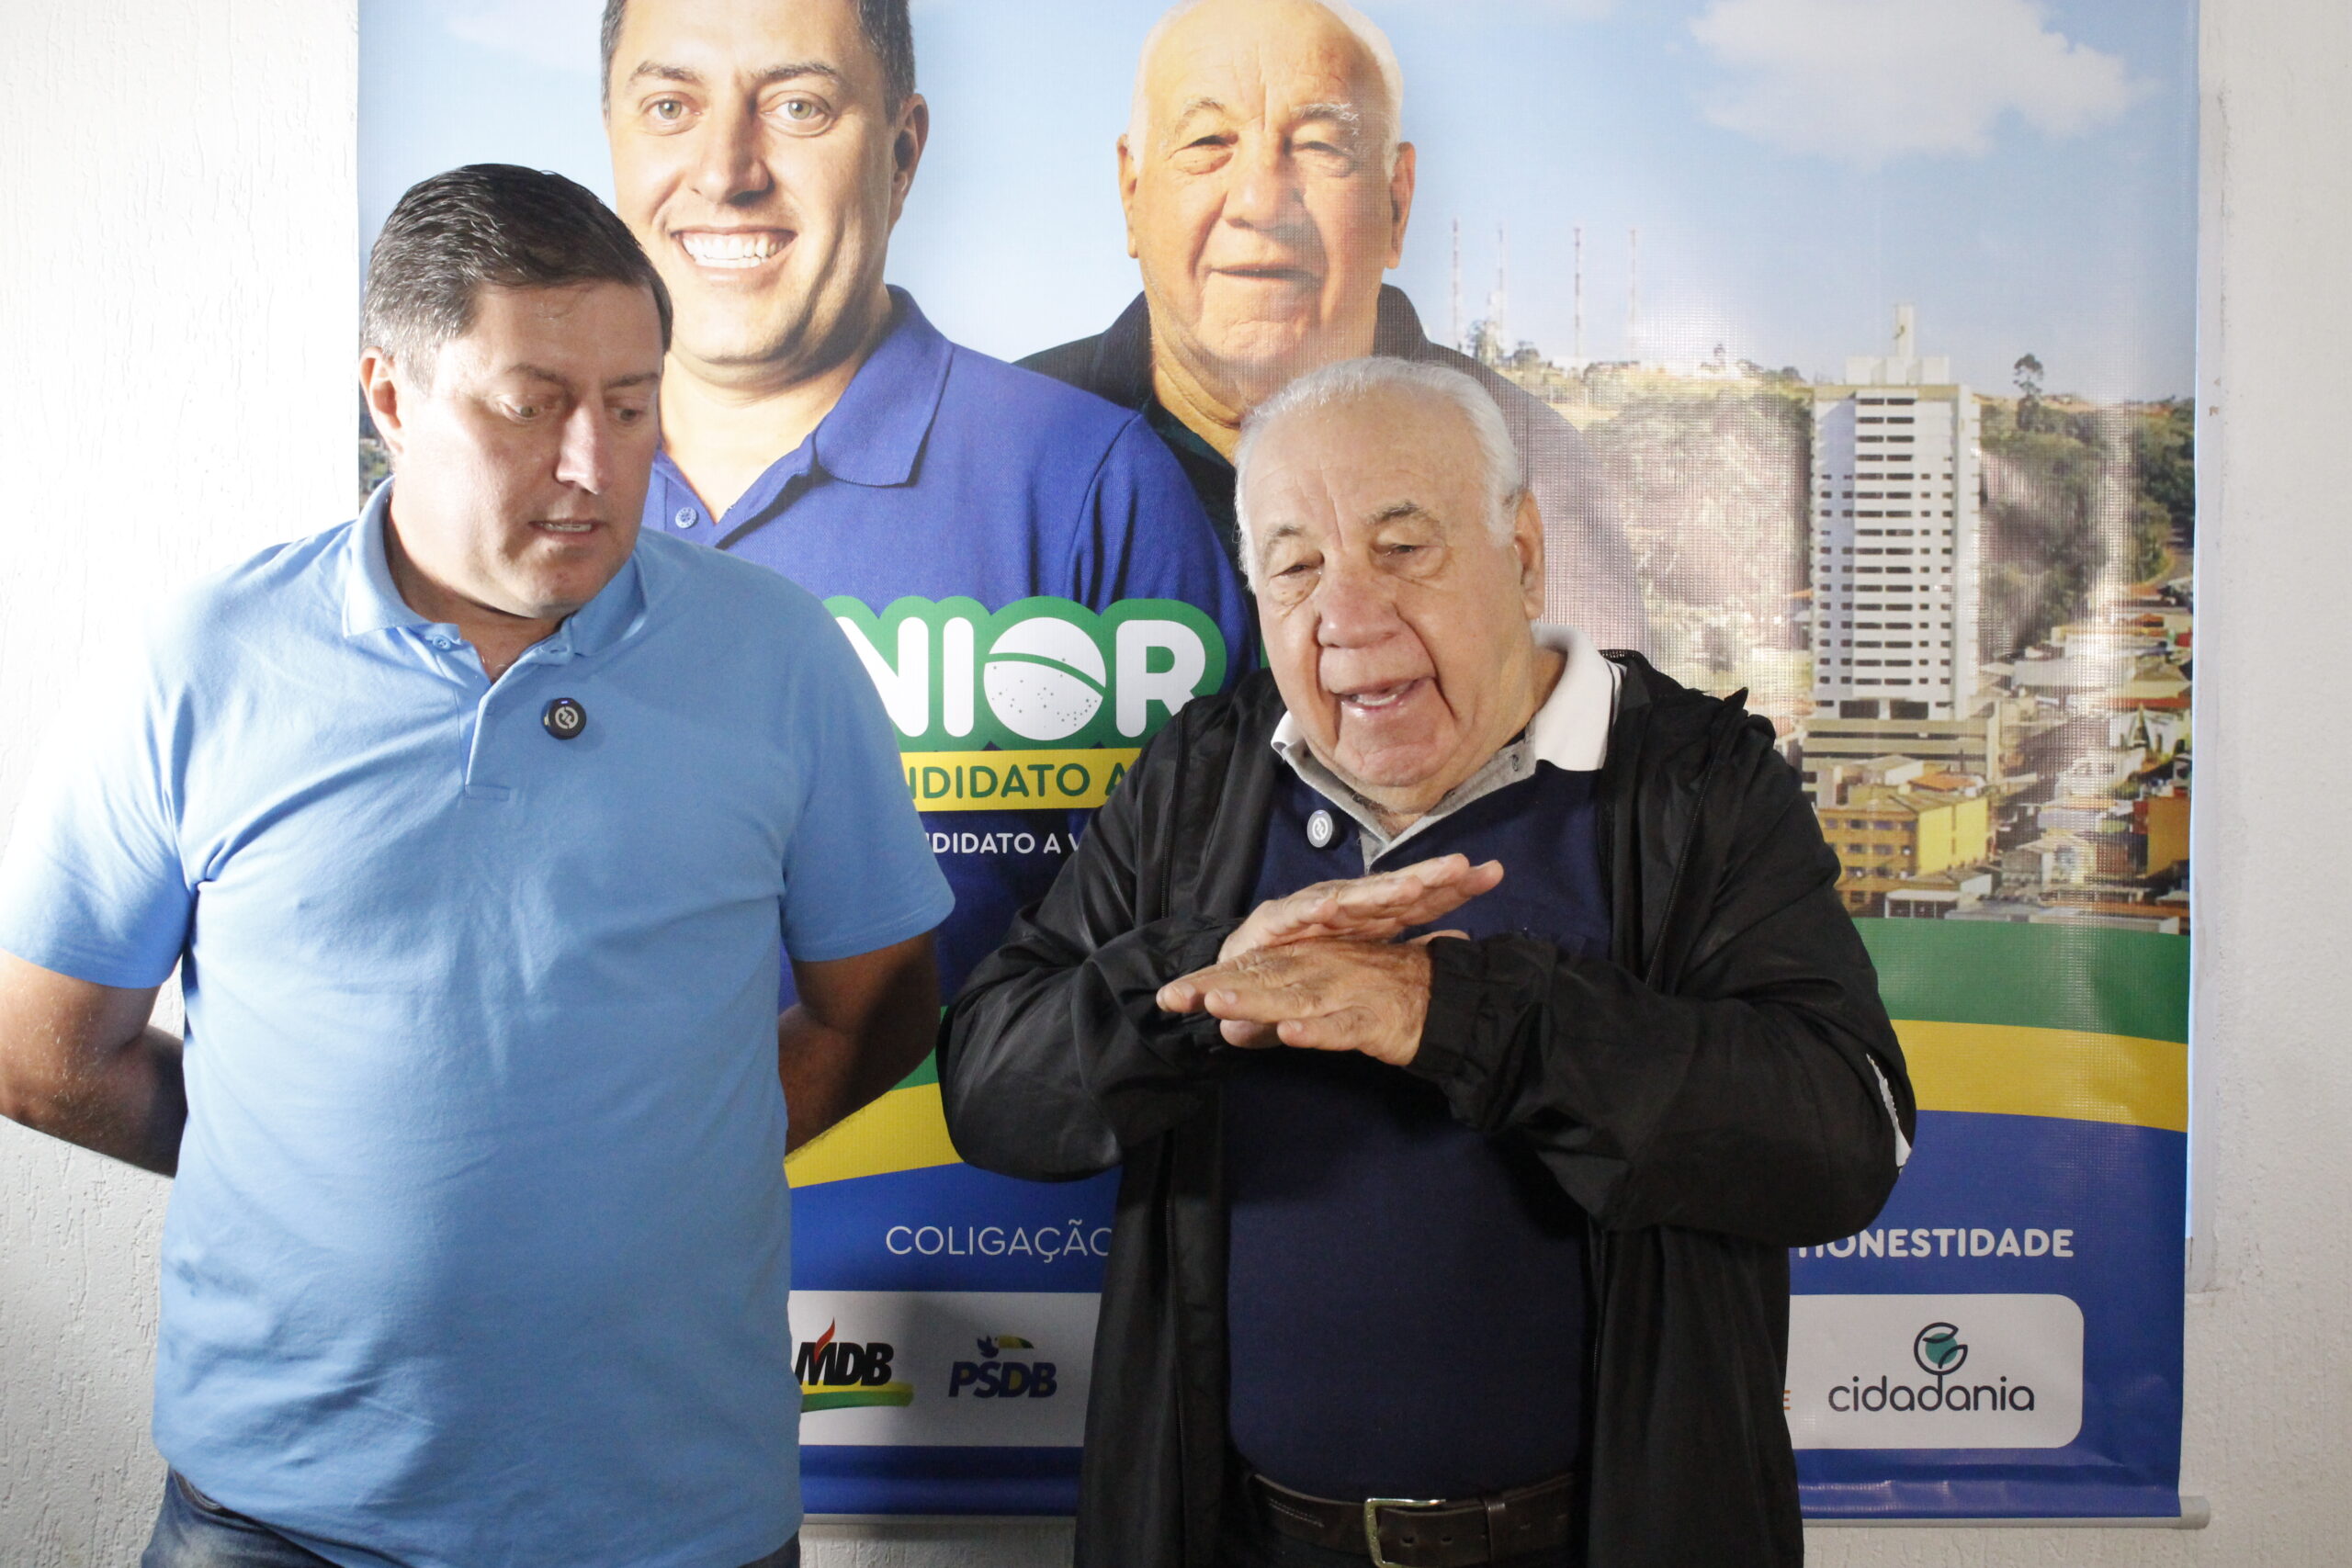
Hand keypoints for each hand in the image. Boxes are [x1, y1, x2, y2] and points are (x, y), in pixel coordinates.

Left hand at [1156, 938, 1437, 1066]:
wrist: (1453, 1004)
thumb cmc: (1389, 999)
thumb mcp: (1327, 1007)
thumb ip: (1280, 1018)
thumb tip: (1235, 1032)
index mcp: (1313, 964)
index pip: (1253, 971)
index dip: (1210, 981)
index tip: (1169, 998)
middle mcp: (1326, 972)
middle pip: (1264, 980)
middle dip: (1220, 987)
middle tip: (1177, 997)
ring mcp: (1350, 994)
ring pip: (1296, 998)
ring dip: (1257, 1002)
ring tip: (1216, 1004)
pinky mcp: (1376, 1021)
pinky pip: (1343, 1027)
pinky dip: (1318, 1030)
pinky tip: (1289, 1035)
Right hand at [1217, 854, 1501, 962]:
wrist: (1240, 974)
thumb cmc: (1307, 963)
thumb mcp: (1365, 963)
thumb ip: (1411, 954)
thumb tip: (1466, 942)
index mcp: (1373, 917)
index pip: (1420, 898)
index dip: (1455, 887)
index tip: (1494, 874)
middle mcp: (1346, 906)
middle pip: (1393, 890)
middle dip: (1426, 877)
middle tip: (1460, 867)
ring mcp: (1311, 911)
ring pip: (1351, 897)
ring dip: (1377, 891)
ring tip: (1407, 886)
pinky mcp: (1273, 923)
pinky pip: (1296, 916)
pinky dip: (1311, 909)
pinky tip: (1329, 906)